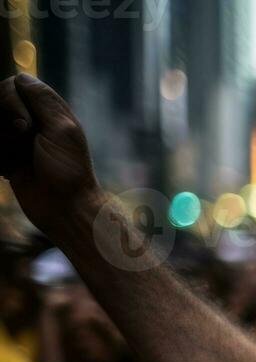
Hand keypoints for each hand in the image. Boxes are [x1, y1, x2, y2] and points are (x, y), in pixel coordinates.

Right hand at [0, 74, 99, 236]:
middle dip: (7, 123)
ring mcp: (18, 140)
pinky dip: (0, 157)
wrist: (65, 210)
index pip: (13, 84)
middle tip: (27, 143)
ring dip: (3, 142)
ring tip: (20, 159)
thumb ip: (44, 100)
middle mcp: (32, 121)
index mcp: (49, 111)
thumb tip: (21, 77)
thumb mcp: (63, 129)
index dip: (12, 101)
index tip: (26, 126)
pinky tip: (11, 171)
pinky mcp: (8, 158)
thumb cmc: (68, 171)